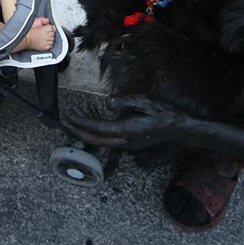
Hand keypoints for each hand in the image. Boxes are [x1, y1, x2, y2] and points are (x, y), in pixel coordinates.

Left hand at [64, 95, 185, 149]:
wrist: (179, 128)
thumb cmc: (164, 113)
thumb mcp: (145, 102)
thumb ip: (125, 102)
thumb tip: (108, 103)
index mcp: (128, 131)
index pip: (98, 129)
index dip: (82, 123)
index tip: (69, 117)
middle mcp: (125, 141)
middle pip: (95, 140)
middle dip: (78, 131)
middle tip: (64, 121)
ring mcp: (127, 143)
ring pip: (100, 140)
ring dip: (86, 130)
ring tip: (74, 118)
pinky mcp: (129, 141)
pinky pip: (108, 137)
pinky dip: (97, 129)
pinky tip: (92, 118)